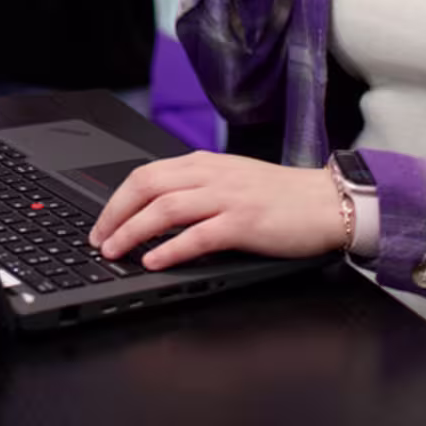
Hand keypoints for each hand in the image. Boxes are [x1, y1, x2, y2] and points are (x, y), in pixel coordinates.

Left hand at [88, 151, 349, 270]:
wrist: (327, 201)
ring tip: (116, 252)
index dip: (117, 199)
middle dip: (114, 214)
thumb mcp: (232, 181)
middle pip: (147, 186)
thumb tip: (156, 208)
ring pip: (165, 208)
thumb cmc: (282, 196)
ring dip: (133, 231)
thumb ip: (197, 187)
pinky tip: (154, 262)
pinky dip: (171, 249)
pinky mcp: (244, 223)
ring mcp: (227, 198)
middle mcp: (211, 176)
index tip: (101, 223)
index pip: (146, 173)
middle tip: (98, 240)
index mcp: (204, 164)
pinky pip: (198, 235)